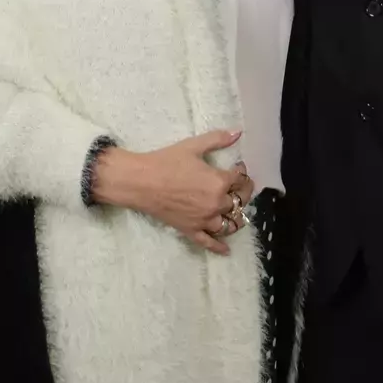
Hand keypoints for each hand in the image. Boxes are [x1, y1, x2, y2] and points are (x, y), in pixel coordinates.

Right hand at [91, 129, 254, 254]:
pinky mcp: (191, 230)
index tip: (238, 168)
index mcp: (219, 182)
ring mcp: (204, 220)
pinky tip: (226, 250)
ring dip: (235, 218)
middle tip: (239, 187)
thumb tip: (237, 132)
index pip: (240, 179)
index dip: (241, 172)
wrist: (140, 181)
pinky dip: (220, 247)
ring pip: (229, 224)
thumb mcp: (193, 146)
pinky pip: (209, 242)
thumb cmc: (166, 161)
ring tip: (235, 212)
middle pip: (239, 201)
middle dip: (242, 193)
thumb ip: (217, 139)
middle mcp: (216, 203)